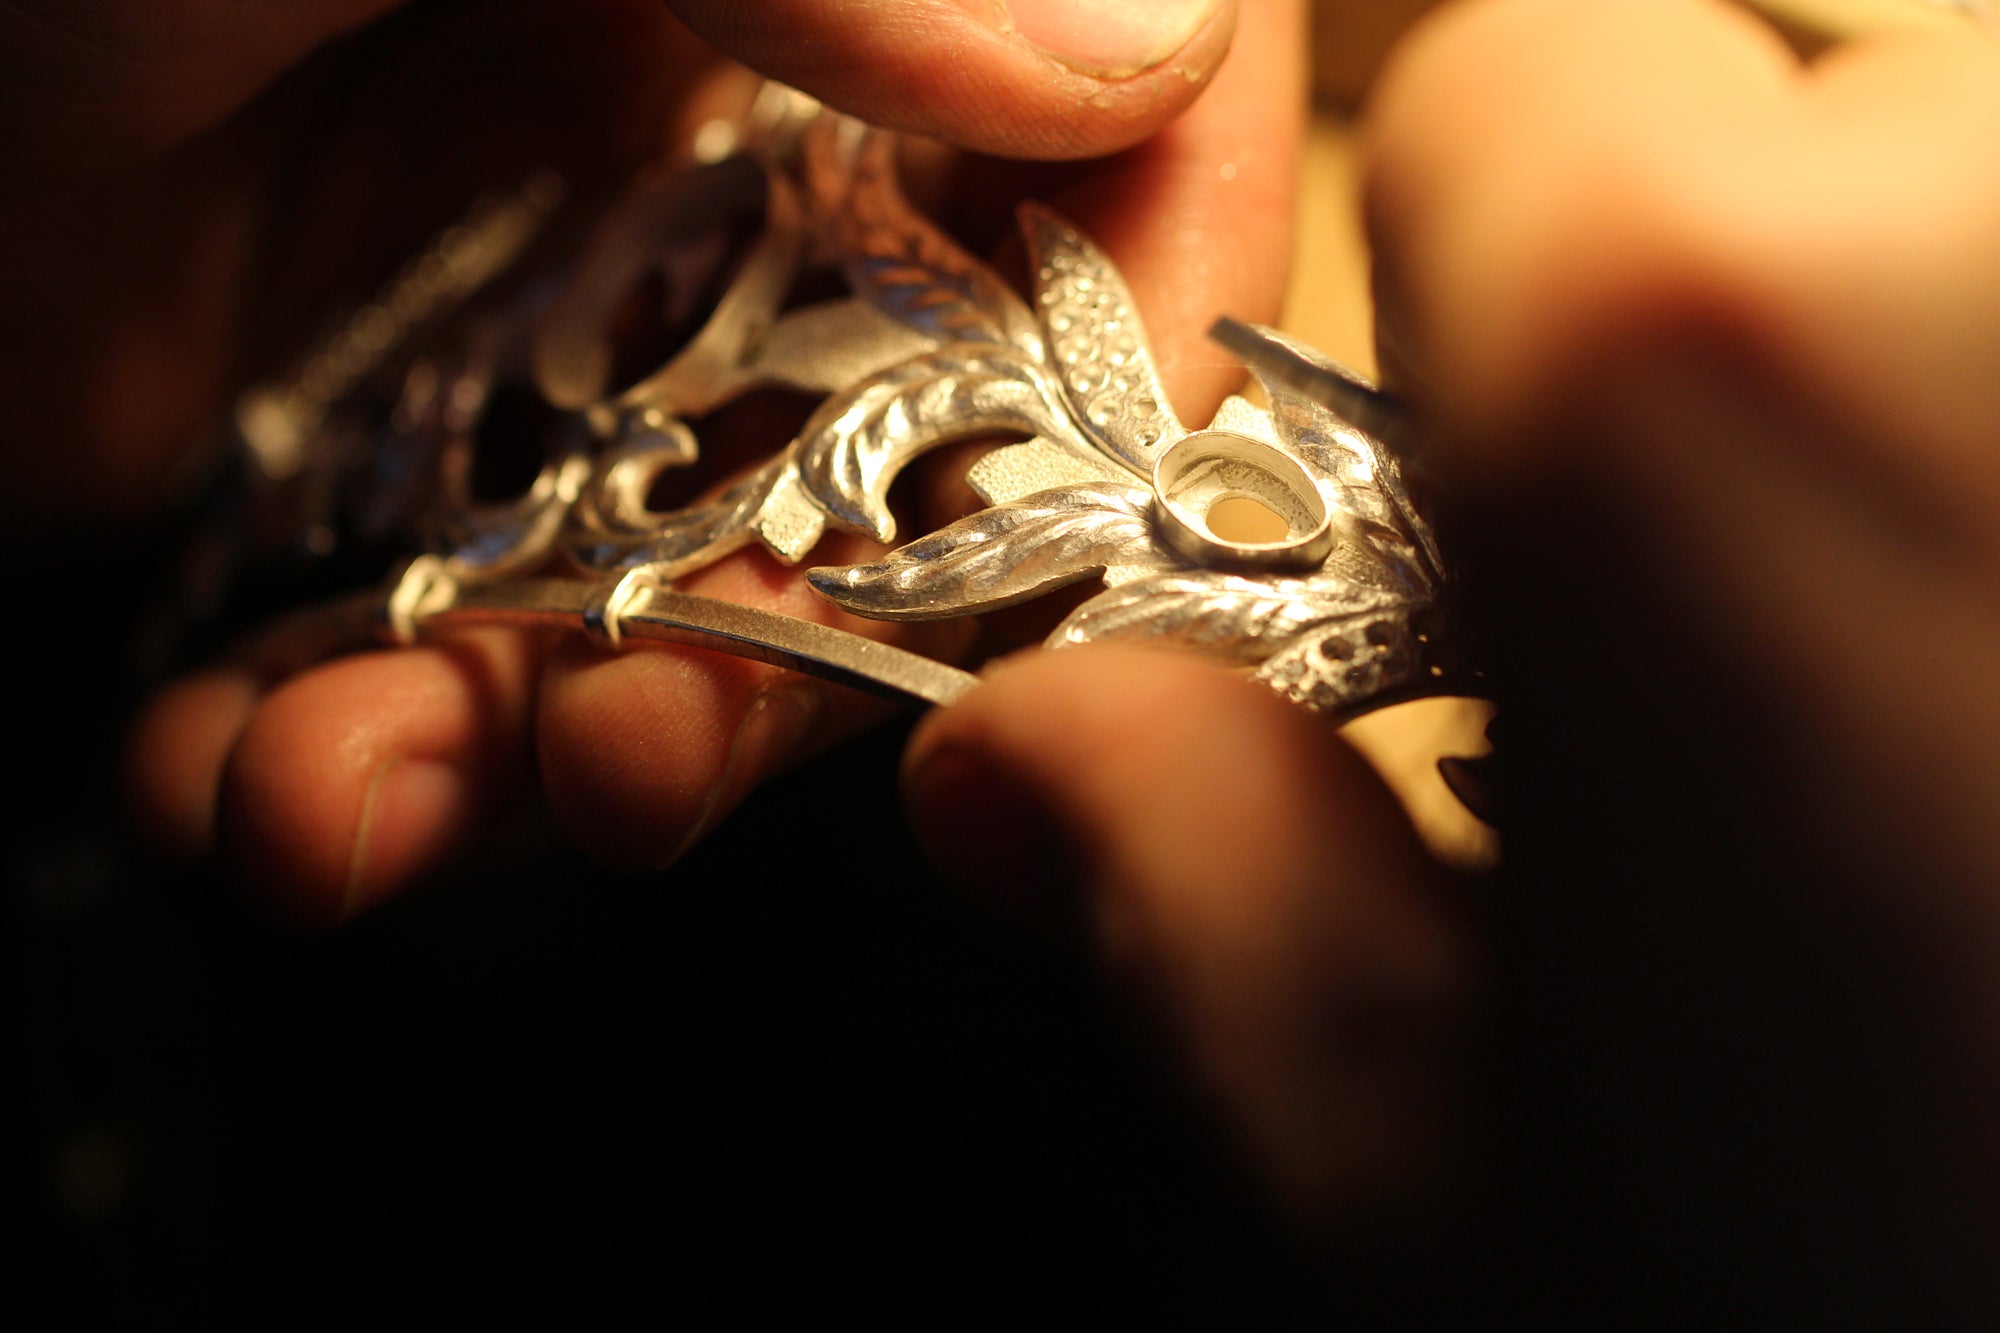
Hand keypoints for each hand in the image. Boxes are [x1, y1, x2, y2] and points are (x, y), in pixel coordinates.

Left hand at [82, 0, 1308, 917]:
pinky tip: (275, 780)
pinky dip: (387, 761)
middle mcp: (706, 104)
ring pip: (709, 576)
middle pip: (932, 412)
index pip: (1109, 69)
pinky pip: (489, 645)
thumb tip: (1138, 50)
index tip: (1113, 459)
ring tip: (401, 798)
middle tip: (674, 744)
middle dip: (819, 619)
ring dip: (581, 735)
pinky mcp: (401, 457)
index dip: (1164, 257)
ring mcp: (559, 299)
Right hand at [905, 0, 1999, 1315]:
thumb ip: (1201, 901)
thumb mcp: (1464, 1196)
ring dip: (1975, 279)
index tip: (1536, 439)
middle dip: (1772, 196)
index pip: (1513, 55)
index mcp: (1711, 371)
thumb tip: (1019, 763)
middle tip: (1805, 505)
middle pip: (1828, 12)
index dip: (1491, 261)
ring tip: (1979, 587)